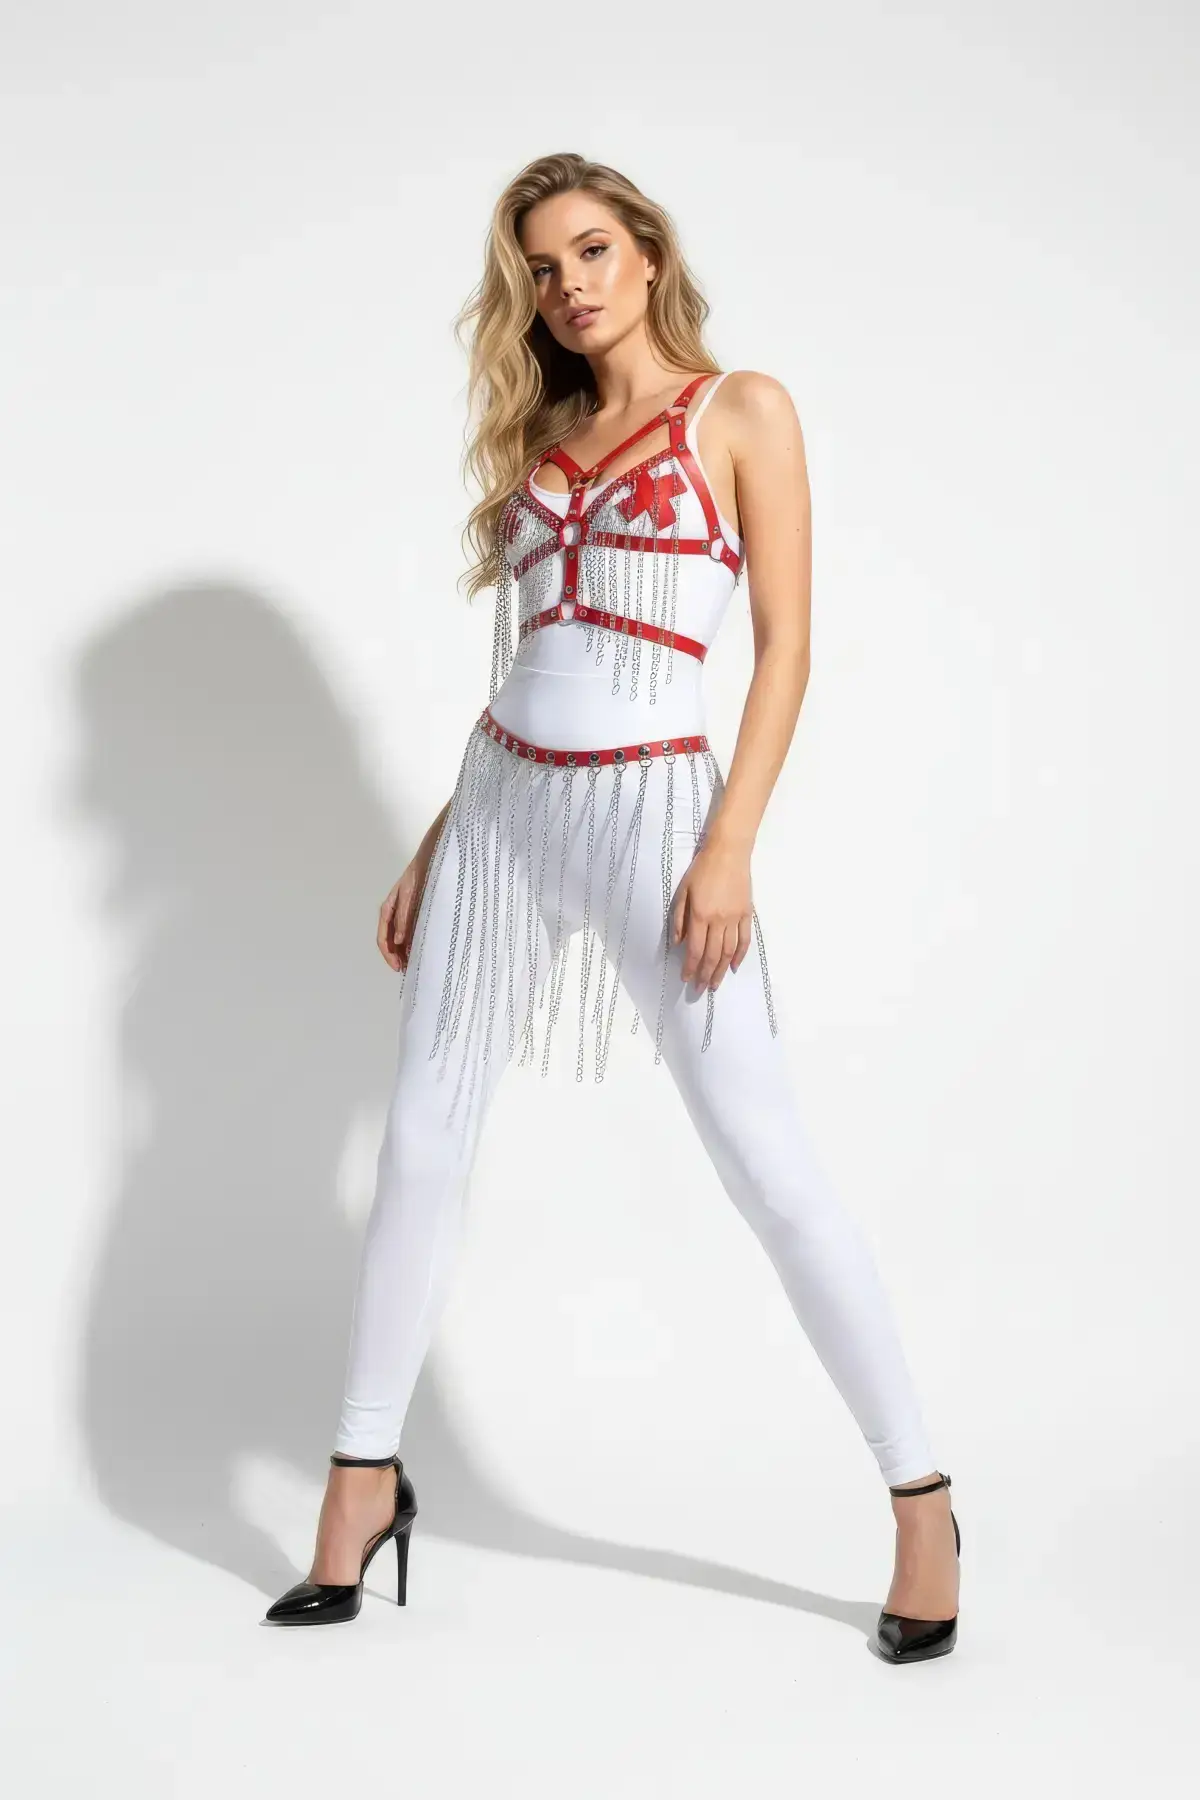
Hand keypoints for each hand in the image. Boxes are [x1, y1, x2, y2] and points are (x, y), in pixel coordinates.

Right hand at [377, 851, 432, 972]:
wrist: (431, 860)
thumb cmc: (418, 875)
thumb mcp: (410, 895)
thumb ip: (404, 917)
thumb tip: (400, 941)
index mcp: (388, 910)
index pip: (383, 938)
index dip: (389, 955)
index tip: (398, 967)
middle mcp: (393, 914)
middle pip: (390, 941)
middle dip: (396, 957)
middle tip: (407, 970)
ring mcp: (403, 914)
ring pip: (399, 939)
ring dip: (404, 952)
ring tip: (413, 965)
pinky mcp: (413, 913)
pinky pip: (409, 932)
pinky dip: (412, 943)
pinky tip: (419, 950)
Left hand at [670, 837, 753, 992]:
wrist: (729, 852)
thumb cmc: (701, 870)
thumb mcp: (683, 891)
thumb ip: (679, 919)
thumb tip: (677, 944)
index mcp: (700, 915)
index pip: (694, 949)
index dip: (690, 967)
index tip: (686, 980)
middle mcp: (719, 920)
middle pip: (712, 955)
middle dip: (705, 975)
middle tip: (701, 989)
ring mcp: (735, 918)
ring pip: (728, 952)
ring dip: (720, 971)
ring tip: (715, 984)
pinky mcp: (747, 914)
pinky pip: (744, 940)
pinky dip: (739, 956)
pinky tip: (733, 967)